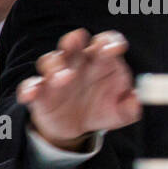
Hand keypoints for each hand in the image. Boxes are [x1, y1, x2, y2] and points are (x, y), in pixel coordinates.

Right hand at [17, 29, 140, 150]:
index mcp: (102, 61)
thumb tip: (137, 101)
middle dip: (75, 40)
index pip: (105, 42)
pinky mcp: (39, 93)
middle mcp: (77, 63)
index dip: (109, 42)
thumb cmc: (102, 109)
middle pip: (74, 44)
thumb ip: (132, 107)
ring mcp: (56, 76)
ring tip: (65, 77)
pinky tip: (33, 94)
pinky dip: (30, 89)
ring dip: (56, 66)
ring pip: (51, 61)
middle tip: (77, 40)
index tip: (115, 49)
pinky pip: (30, 86)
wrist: (77, 128)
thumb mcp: (121, 112)